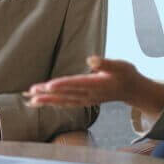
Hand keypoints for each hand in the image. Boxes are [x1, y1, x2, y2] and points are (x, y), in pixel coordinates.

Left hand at [25, 56, 163, 117]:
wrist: (132, 90)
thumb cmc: (126, 75)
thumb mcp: (120, 66)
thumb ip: (105, 64)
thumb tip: (91, 59)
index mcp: (96, 84)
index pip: (76, 84)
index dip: (62, 85)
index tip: (48, 85)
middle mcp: (89, 94)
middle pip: (65, 94)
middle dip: (48, 94)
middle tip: (31, 92)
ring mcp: (86, 100)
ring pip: (63, 101)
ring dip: (47, 100)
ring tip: (31, 99)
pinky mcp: (84, 101)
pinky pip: (66, 104)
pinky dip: (54, 103)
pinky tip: (44, 102)